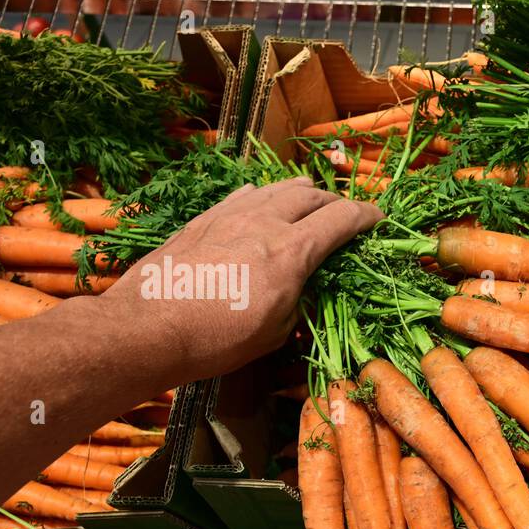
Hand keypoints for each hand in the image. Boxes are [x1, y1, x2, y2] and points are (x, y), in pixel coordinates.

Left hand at [106, 177, 382, 379]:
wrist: (149, 328)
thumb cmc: (218, 339)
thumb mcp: (276, 331)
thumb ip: (299, 301)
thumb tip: (303, 291)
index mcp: (292, 252)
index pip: (341, 219)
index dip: (366, 216)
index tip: (378, 218)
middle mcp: (265, 222)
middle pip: (311, 196)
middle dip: (335, 202)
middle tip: (344, 213)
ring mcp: (231, 215)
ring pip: (276, 188)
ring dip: (300, 192)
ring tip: (309, 197)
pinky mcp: (203, 218)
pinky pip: (243, 195)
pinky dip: (264, 195)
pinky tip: (262, 199)